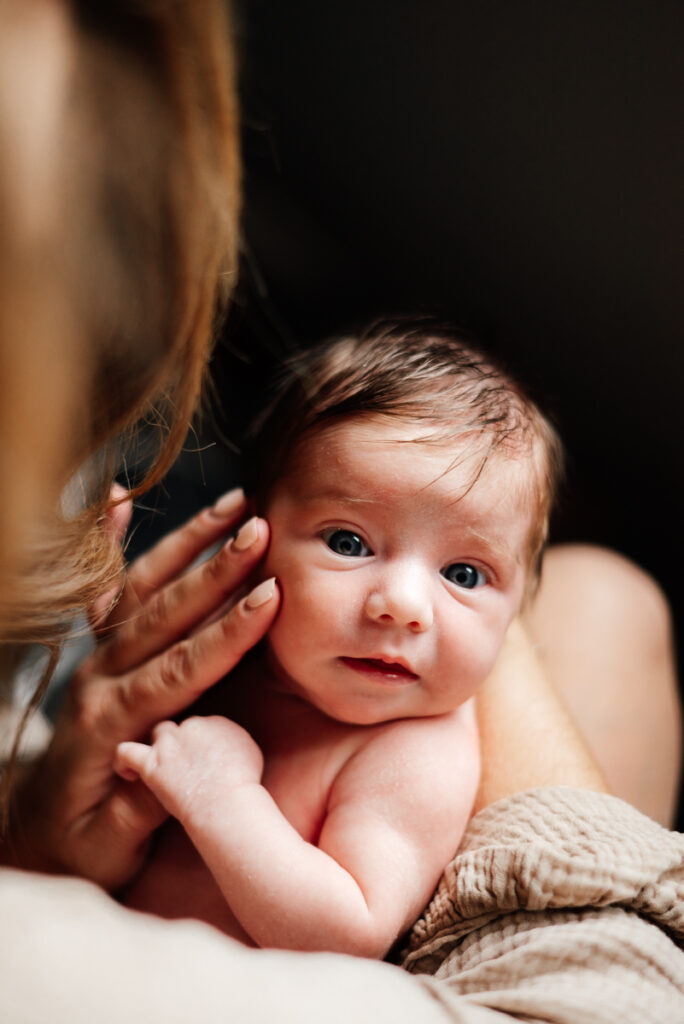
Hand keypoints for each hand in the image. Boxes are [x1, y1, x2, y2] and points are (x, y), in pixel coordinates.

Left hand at [8, 488, 279, 889]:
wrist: (37, 825)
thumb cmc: (81, 840)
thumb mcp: (108, 845)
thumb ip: (141, 804)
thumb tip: (171, 760)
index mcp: (110, 723)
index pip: (177, 669)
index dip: (225, 633)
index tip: (268, 596)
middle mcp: (100, 678)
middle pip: (162, 614)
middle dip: (215, 570)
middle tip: (259, 530)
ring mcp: (96, 657)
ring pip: (141, 588)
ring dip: (186, 543)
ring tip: (232, 503)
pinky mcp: (97, 650)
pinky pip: (105, 588)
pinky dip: (111, 540)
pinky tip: (121, 498)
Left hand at [115, 715, 263, 823]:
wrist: (227, 803)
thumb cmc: (245, 789)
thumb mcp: (252, 756)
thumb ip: (236, 744)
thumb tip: (227, 748)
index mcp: (218, 723)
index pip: (204, 727)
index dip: (202, 745)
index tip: (204, 764)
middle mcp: (192, 725)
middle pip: (183, 726)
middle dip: (183, 743)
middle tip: (186, 767)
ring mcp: (169, 744)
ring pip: (159, 733)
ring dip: (159, 746)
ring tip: (158, 766)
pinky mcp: (151, 763)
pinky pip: (126, 752)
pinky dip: (124, 761)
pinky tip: (128, 774)